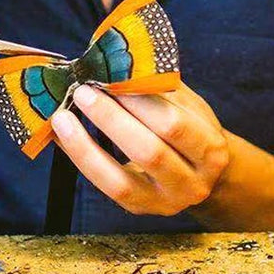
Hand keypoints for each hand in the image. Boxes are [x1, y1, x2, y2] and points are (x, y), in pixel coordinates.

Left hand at [50, 81, 229, 216]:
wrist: (203, 174)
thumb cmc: (191, 129)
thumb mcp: (188, 106)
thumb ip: (159, 87)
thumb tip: (115, 64)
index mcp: (211, 151)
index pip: (174, 125)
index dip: (139, 101)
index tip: (112, 76)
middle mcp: (192, 184)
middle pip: (148, 153)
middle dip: (111, 119)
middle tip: (83, 91)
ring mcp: (165, 203)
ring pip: (120, 181)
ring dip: (86, 146)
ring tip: (63, 116)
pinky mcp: (139, 209)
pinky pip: (104, 187)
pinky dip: (81, 160)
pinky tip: (62, 138)